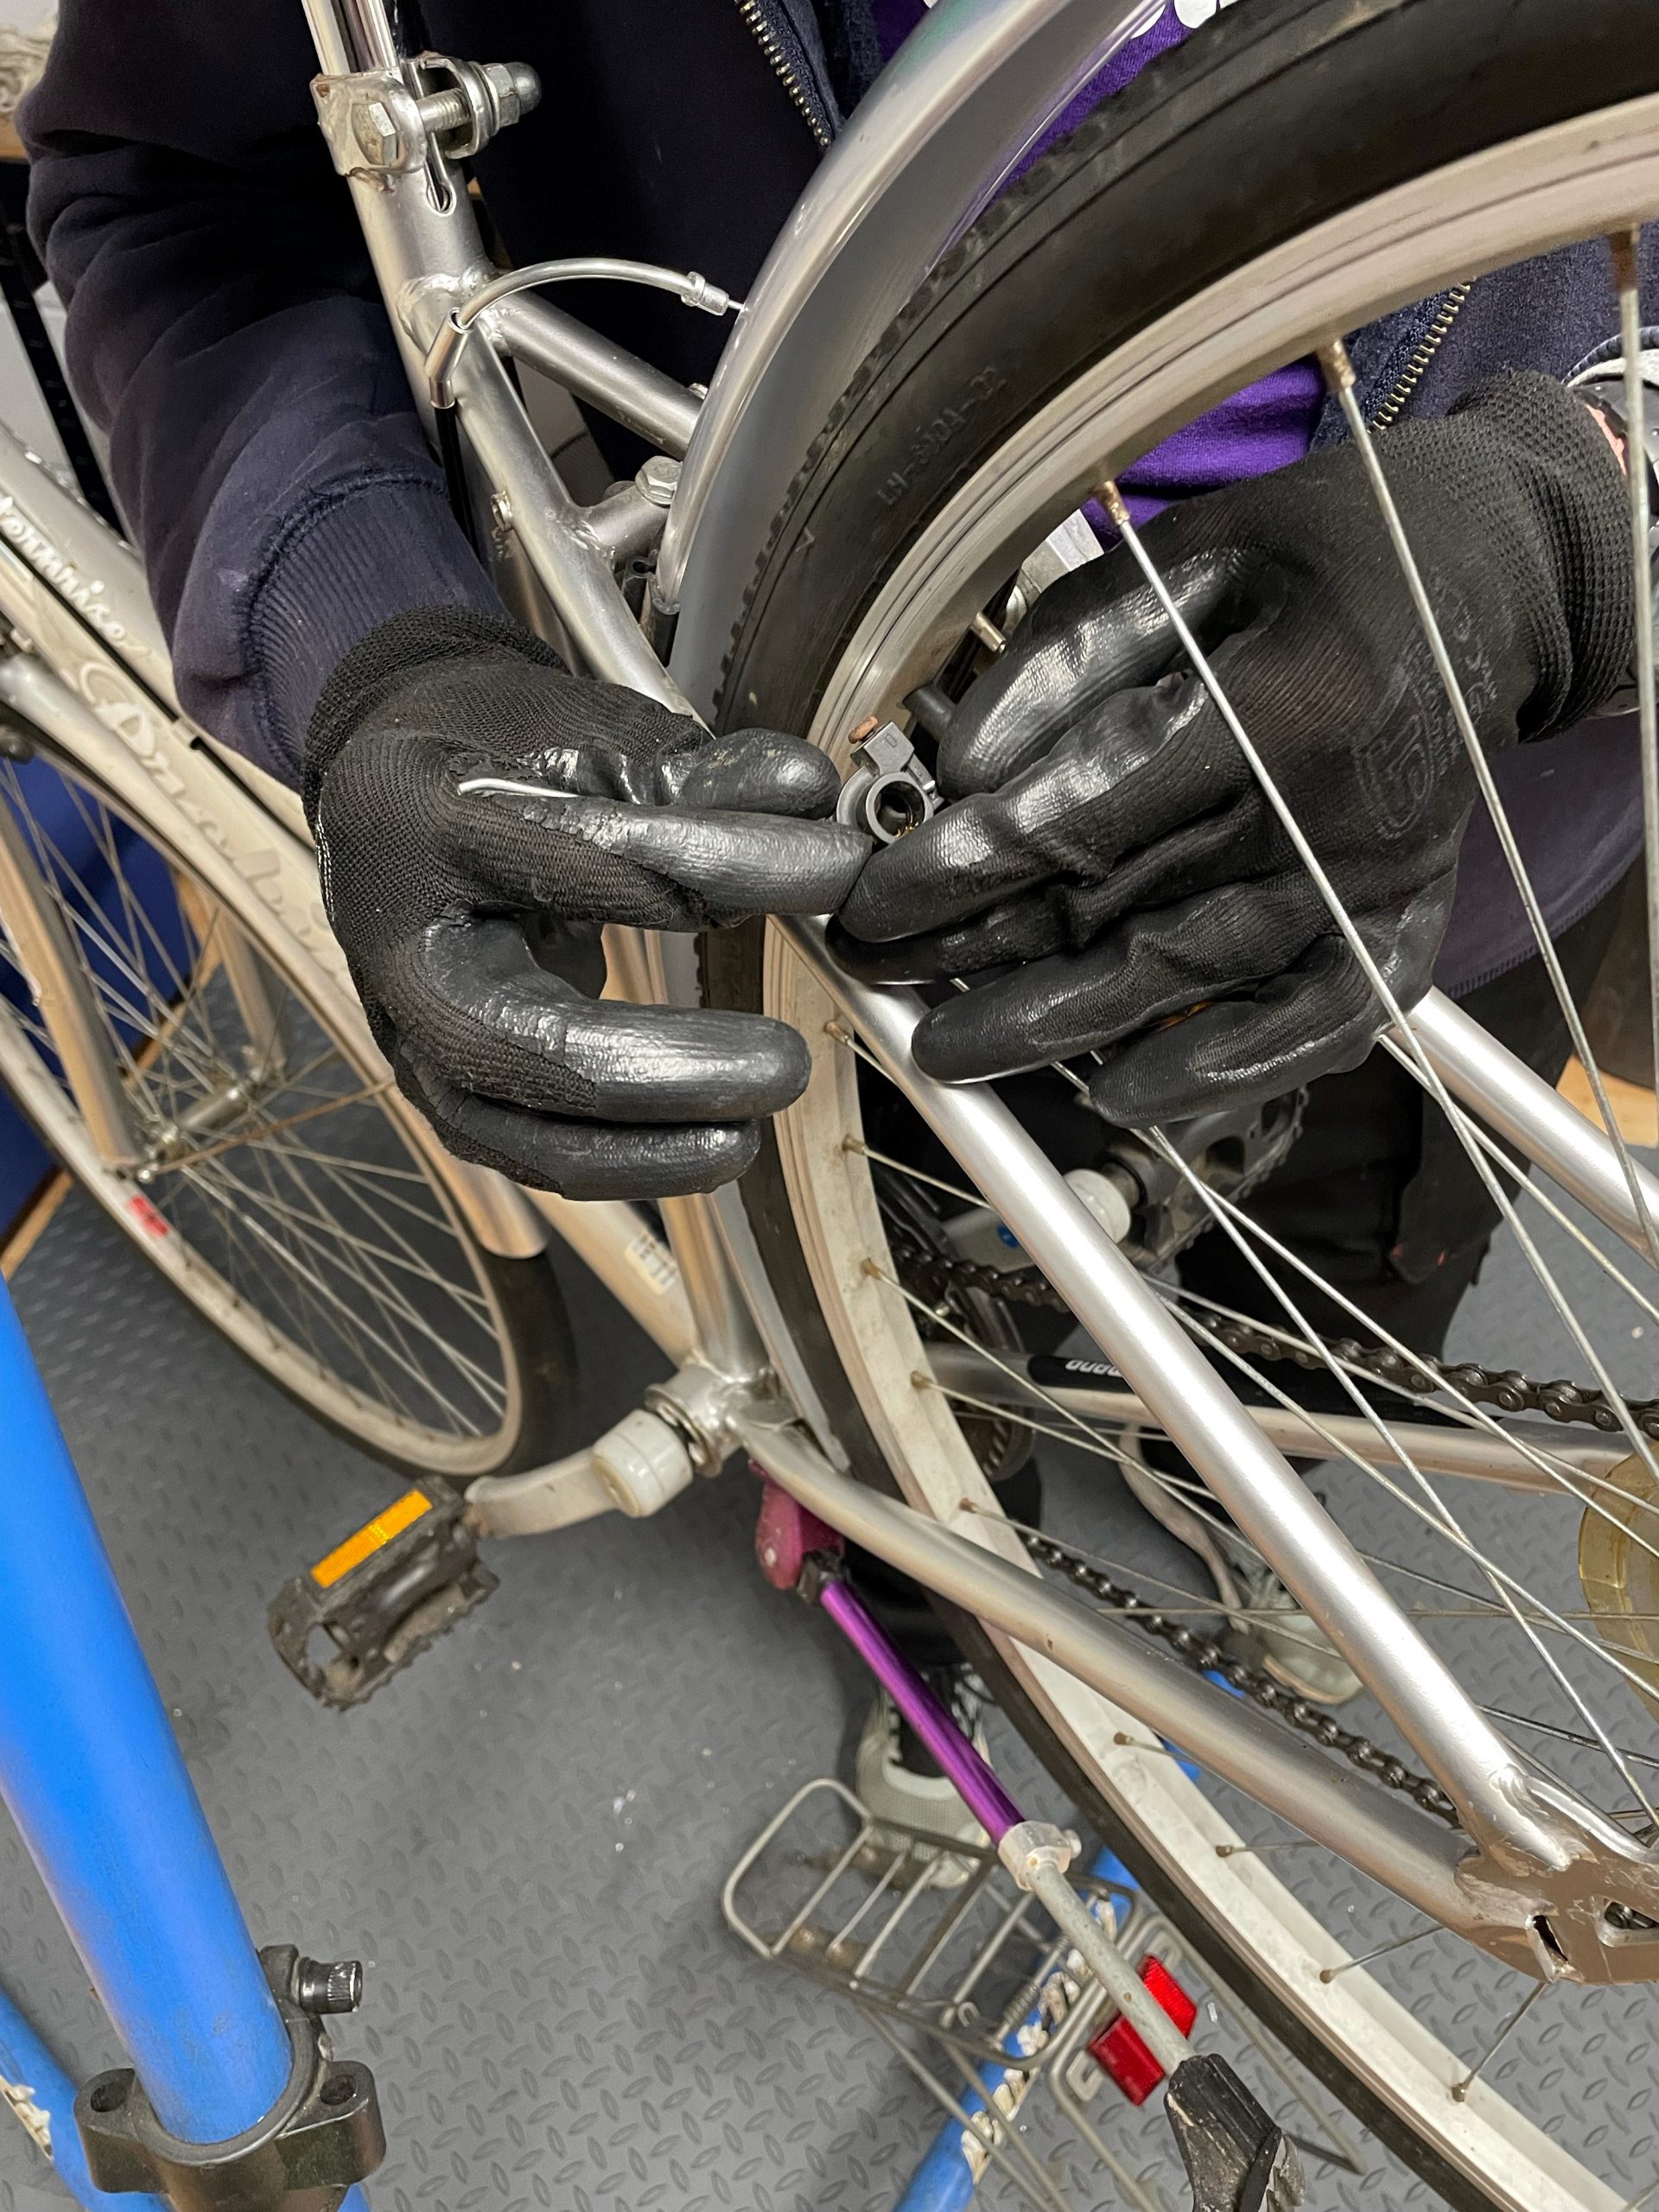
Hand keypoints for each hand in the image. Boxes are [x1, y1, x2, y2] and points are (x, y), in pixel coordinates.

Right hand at [306, 607, 865, 1197]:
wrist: (391, 797)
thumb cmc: (489, 751)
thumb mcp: (586, 732)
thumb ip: (697, 774)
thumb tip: (809, 795)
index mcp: (417, 816)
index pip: (579, 856)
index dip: (717, 863)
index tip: (832, 869)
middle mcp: (390, 938)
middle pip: (521, 1039)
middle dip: (664, 1068)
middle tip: (782, 1064)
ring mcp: (401, 1025)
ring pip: (511, 1127)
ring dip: (644, 1148)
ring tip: (751, 1132)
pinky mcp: (433, 1079)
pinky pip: (521, 1149)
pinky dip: (619, 1162)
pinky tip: (705, 1147)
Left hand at [836, 372, 1632, 1124]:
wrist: (1508, 582)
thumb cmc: (1336, 547)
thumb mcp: (1201, 546)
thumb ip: (1076, 649)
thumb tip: (964, 766)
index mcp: (1287, 700)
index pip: (1091, 810)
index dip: (969, 867)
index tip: (874, 898)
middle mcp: (1338, 815)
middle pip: (1127, 912)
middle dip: (982, 953)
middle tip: (876, 977)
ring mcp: (1380, 885)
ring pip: (1193, 982)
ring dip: (1059, 1026)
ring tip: (950, 1048)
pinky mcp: (1406, 926)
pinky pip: (1312, 1029)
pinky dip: (1220, 1074)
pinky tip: (1121, 1097)